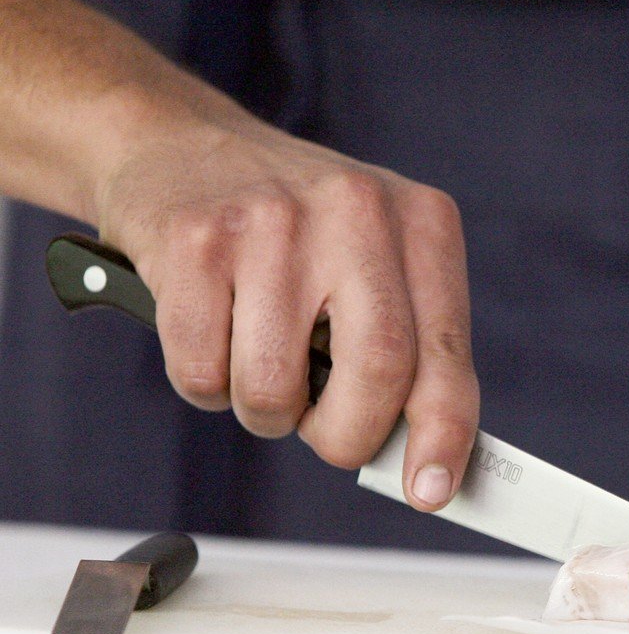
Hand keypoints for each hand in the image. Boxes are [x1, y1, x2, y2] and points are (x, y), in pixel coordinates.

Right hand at [94, 115, 477, 510]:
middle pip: (378, 371)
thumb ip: (410, 351)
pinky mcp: (194, 240)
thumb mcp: (377, 262)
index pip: (444, 351)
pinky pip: (202, 371)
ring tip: (260, 365)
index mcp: (421, 222)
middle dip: (349, 435)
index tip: (432, 489)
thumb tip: (431, 465)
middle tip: (328, 435)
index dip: (443, 432)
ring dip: (266, 412)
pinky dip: (205, 383)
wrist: (177, 144)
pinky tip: (210, 332)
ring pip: (277, 387)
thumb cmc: (294, 232)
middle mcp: (357, 211)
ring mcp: (273, 222)